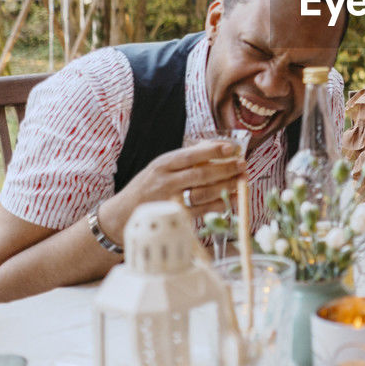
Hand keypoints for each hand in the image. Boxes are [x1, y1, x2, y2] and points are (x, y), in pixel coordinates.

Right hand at [99, 141, 248, 237]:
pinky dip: (219, 205)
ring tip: (242, 181)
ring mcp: (170, 201)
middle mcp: (165, 182)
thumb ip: (185, 158)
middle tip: (243, 165)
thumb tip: (215, 147)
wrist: (121, 215)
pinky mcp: (175, 218)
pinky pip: (201, 211)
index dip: (213, 151)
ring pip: (203, 193)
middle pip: (201, 174)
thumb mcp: (160, 167)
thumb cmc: (147, 186)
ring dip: (226, 187)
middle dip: (225, 169)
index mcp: (162, 164)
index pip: (191, 155)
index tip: (232, 148)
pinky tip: (231, 199)